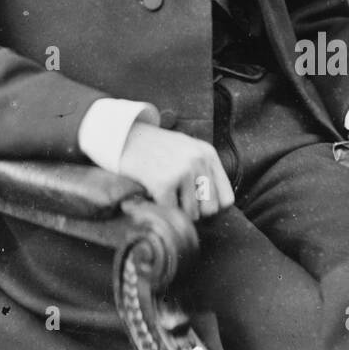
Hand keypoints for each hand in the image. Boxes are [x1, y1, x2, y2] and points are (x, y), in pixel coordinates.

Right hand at [117, 124, 234, 220]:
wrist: (122, 135)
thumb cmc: (155, 147)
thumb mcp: (186, 149)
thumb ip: (204, 171)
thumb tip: (216, 209)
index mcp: (208, 153)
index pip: (226, 199)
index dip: (211, 207)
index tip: (196, 204)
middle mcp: (198, 160)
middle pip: (211, 209)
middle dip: (194, 210)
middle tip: (176, 199)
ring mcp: (182, 170)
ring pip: (191, 214)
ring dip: (175, 209)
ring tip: (163, 192)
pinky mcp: (163, 182)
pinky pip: (171, 211)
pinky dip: (160, 207)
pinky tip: (152, 191)